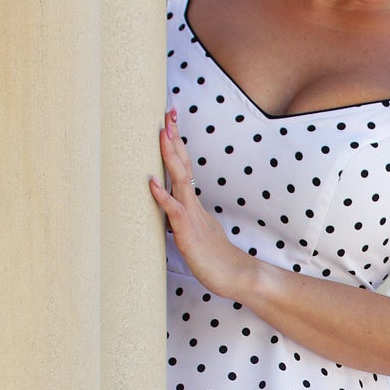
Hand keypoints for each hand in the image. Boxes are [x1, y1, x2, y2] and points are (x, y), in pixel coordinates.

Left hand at [149, 107, 251, 300]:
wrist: (238, 277)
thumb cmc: (217, 260)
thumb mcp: (197, 234)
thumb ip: (185, 221)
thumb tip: (172, 213)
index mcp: (194, 205)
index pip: (184, 168)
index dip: (176, 145)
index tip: (170, 122)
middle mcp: (192, 205)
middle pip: (182, 165)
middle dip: (174, 138)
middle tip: (168, 112)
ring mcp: (191, 217)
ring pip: (179, 181)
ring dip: (170, 156)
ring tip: (162, 132)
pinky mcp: (188, 233)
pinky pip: (173, 211)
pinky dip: (162, 195)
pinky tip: (151, 182)